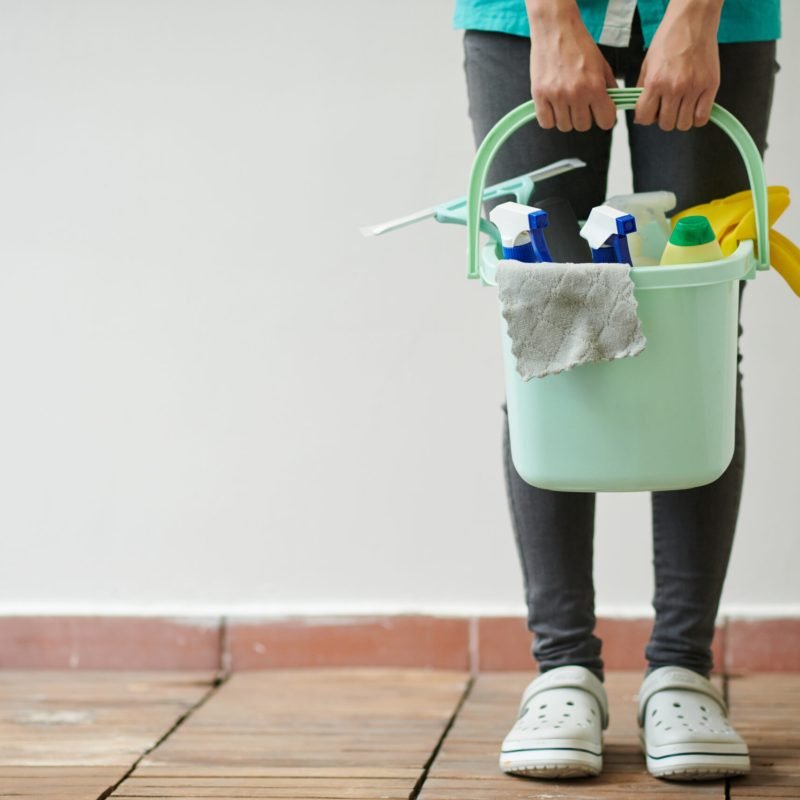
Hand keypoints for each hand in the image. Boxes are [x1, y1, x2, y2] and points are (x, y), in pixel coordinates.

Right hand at [527, 0, 616, 131]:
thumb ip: (609, 87)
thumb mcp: (602, 64)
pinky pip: (546, 123)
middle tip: (580, 104)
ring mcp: (557, 96)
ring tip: (565, 102)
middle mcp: (576, 94)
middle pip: (583, 126)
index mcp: (595, 86)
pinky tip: (552, 107)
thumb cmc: (578, 44)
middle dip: (583, 117)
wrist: (556, 29)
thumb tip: (612, 106)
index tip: (599, 114)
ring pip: (564, 126)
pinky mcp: (539, 96)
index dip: (604, 118)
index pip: (606, 122)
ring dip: (566, 118)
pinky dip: (550, 119)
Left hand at [634, 0, 722, 130]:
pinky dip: (697, 117)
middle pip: (666, 124)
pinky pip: (702, 117)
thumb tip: (640, 113)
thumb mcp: (647, 64)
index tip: (650, 112)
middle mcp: (674, 88)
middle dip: (664, 118)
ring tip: (680, 105)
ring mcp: (694, 88)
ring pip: (684, 124)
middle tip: (667, 106)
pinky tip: (694, 107)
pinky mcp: (711, 86)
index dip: (645, 117)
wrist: (693, 21)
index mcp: (655, 82)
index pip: (644, 118)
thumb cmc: (669, 39)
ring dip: (680, 119)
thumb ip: (642, 90)